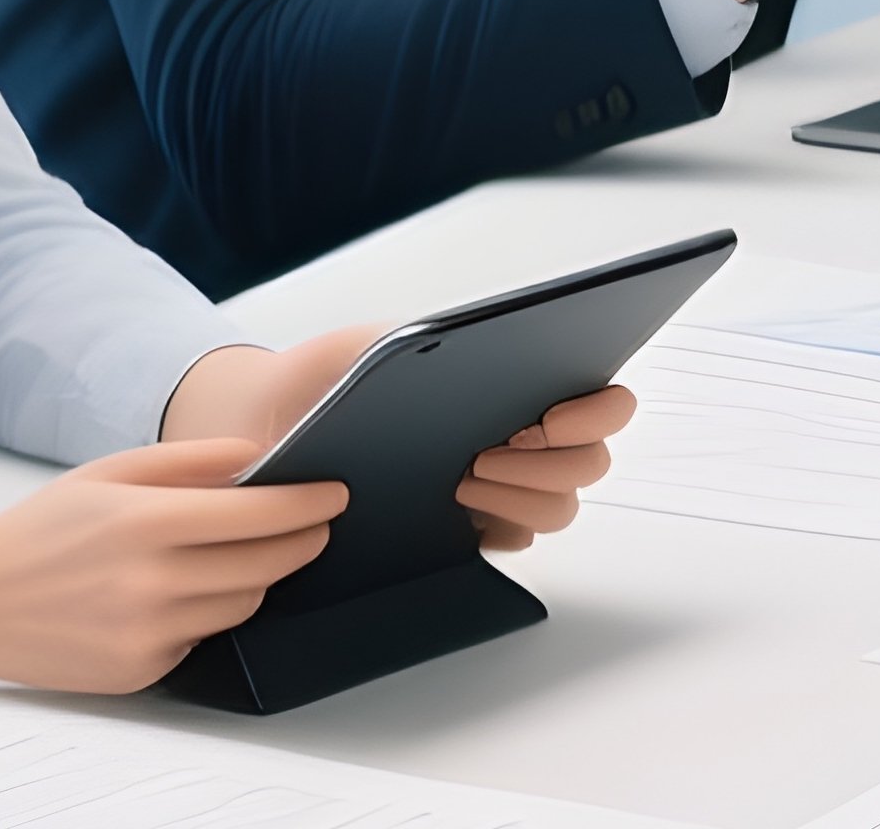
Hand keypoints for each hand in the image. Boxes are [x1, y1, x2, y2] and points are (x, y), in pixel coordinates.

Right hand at [0, 440, 346, 690]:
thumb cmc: (43, 527)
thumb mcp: (114, 470)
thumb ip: (192, 459)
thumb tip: (257, 454)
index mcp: (146, 521)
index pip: (256, 513)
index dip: (305, 504)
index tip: (335, 493)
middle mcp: (150, 582)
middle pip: (263, 565)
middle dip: (302, 540)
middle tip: (319, 522)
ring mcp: (145, 633)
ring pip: (242, 605)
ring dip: (261, 577)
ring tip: (254, 551)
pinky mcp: (139, 671)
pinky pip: (203, 638)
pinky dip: (210, 612)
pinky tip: (191, 589)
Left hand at [164, 329, 636, 547]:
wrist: (276, 420)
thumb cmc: (336, 372)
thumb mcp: (383, 341)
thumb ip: (434, 338)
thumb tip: (477, 347)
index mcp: (522, 381)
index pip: (603, 399)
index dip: (597, 410)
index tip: (547, 414)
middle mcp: (527, 434)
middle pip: (591, 463)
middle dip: (548, 463)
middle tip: (483, 452)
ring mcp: (505, 483)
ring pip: (561, 507)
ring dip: (521, 496)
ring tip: (461, 479)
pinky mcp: (475, 528)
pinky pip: (517, 539)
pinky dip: (500, 525)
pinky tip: (455, 508)